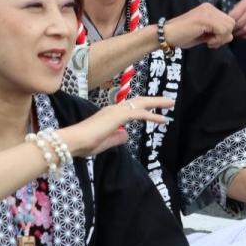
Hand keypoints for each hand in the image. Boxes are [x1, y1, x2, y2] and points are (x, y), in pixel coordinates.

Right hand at [56, 96, 173, 156]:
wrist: (74, 141)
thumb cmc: (84, 144)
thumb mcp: (105, 142)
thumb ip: (117, 138)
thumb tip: (127, 134)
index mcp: (109, 114)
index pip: (130, 108)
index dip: (143, 107)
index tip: (154, 109)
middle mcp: (113, 109)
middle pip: (138, 101)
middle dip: (154, 101)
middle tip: (168, 101)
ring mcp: (116, 111)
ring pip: (141, 103)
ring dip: (157, 103)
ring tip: (171, 103)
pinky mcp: (118, 116)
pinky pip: (139, 114)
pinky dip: (152, 115)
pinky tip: (163, 119)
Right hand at [163, 3, 235, 49]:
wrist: (166, 35)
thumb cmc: (183, 36)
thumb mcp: (204, 33)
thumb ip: (216, 32)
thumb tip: (231, 36)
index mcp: (209, 9)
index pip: (228, 21)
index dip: (223, 34)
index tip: (211, 40)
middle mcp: (209, 7)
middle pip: (231, 23)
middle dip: (224, 36)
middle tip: (211, 42)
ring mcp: (207, 12)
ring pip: (229, 27)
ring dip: (221, 39)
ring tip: (208, 41)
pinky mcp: (205, 19)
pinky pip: (223, 31)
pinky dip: (217, 40)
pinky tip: (207, 42)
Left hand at [229, 0, 245, 39]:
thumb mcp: (245, 0)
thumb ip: (237, 9)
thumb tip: (228, 20)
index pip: (234, 16)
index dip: (228, 22)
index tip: (226, 25)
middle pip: (239, 24)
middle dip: (233, 29)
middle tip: (229, 31)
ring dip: (239, 34)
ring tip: (235, 34)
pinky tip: (243, 36)